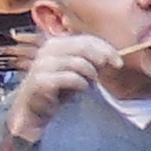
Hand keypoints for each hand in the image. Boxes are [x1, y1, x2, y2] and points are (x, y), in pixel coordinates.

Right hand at [2, 27, 121, 136]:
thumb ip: (89, 60)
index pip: (86, 39)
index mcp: (56, 44)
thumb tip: (112, 56)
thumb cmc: (57, 90)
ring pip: (78, 62)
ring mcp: (42, 65)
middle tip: (110, 69)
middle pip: (83, 47)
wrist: (33, 111)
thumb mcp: (75, 71)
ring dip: (90, 73)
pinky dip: (81, 83)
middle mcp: (46, 51)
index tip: (118, 62)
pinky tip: (81, 89)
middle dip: (101, 57)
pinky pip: (70, 77)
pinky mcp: (40, 81)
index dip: (106, 48)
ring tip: (90, 83)